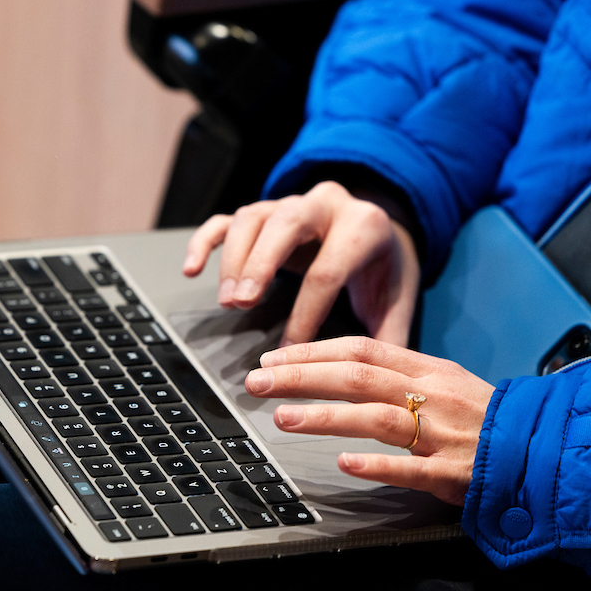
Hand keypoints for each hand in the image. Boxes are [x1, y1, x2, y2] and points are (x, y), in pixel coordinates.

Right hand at [182, 182, 419, 347]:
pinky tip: (192, 270)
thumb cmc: (383, 267)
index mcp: (364, 227)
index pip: (328, 269)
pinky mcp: (264, 211)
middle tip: (241, 304)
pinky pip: (227, 220)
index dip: (306, 312)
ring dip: (234, 259)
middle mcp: (326, 206)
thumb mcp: (398, 298)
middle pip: (287, 224)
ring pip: (253, 217)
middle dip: (260, 264)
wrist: (379, 224)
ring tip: (227, 301)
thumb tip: (379, 386)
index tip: (289, 352)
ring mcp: (290, 203)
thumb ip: (390, 336)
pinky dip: (205, 241)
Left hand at [244, 336, 494, 505]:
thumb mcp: (443, 382)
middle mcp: (430, 393)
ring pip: (376, 417)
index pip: (359, 348)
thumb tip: (337, 367)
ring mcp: (441, 432)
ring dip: (325, 416)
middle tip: (257, 382)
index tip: (272, 358)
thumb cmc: (484, 418)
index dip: (311, 351)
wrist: (545, 449)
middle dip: (301, 377)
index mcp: (425, 368)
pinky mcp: (453, 472)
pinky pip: (411, 467)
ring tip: (283, 418)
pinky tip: (344, 464)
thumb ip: (395, 374)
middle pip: (356, 376)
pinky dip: (377, 465)